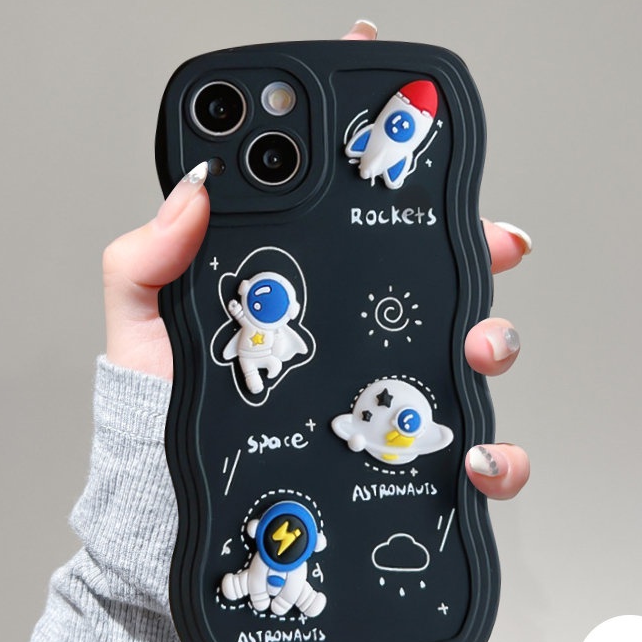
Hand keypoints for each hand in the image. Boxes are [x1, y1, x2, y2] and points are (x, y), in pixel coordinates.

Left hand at [102, 21, 530, 499]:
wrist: (168, 500)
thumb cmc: (159, 410)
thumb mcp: (145, 323)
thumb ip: (151, 258)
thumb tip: (192, 192)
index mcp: (302, 288)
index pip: (358, 220)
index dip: (399, 174)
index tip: (422, 141)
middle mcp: (352, 333)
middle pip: (437, 275)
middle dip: (478, 248)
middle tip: (488, 242)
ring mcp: (380, 393)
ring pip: (468, 351)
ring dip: (496, 340)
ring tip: (478, 346)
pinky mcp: (394, 457)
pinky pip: (462, 454)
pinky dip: (495, 458)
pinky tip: (476, 457)